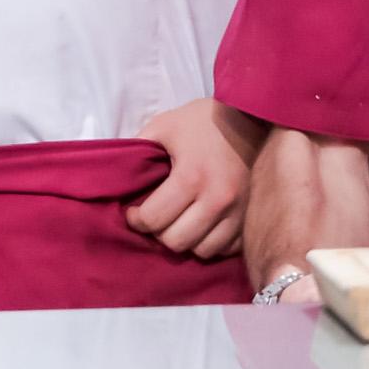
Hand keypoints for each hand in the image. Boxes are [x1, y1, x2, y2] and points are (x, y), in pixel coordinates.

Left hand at [129, 98, 252, 258]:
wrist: (249, 117)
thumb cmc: (200, 122)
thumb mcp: (162, 127)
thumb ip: (137, 151)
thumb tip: (117, 176)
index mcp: (191, 177)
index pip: (154, 220)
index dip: (136, 220)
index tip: (133, 212)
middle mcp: (218, 199)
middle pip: (177, 241)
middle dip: (158, 233)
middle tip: (155, 218)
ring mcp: (239, 210)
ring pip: (204, 250)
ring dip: (186, 241)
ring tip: (178, 223)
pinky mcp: (251, 215)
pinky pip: (228, 248)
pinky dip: (211, 242)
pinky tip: (201, 226)